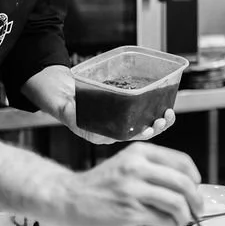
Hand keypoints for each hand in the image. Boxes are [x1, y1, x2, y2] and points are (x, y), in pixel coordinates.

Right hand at [40, 66, 174, 143]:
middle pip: (137, 133)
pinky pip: (140, 112)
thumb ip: (65, 110)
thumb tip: (68, 111)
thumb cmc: (56, 97)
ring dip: (157, 120)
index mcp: (97, 132)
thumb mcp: (59, 105)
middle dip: (154, 128)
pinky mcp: (121, 108)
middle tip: (164, 118)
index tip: (149, 129)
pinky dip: (152, 108)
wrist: (56, 88)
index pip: (122, 137)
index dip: (138, 134)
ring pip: (142, 124)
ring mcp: (116, 119)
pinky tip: (162, 103)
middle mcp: (110, 128)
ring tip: (168, 113)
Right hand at [68, 141, 202, 225]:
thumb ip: (152, 170)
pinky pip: (162, 219)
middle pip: (184, 183)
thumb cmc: (99, 185)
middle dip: (196, 200)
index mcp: (140, 152)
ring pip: (177, 202)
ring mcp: (133, 189)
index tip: (196, 189)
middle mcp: (138, 167)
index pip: (182, 162)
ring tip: (178, 223)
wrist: (67, 197)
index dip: (195, 178)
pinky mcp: (128, 210)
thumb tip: (185, 188)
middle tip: (197, 211)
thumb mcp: (126, 165)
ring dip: (184, 217)